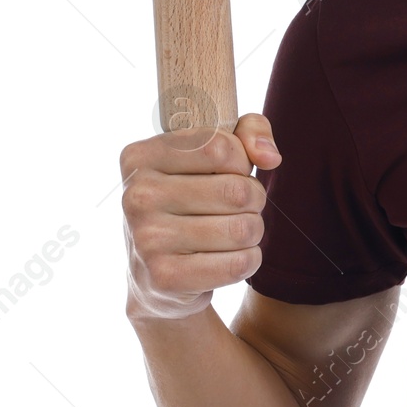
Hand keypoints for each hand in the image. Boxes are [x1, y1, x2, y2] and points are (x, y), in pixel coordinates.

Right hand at [121, 112, 281, 322]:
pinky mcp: (164, 277)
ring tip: (231, 232)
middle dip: (254, 199)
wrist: (156, 274)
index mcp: (141, 157)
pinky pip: (239, 264)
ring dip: (253, 231)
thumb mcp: (218, 151)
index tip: (230, 172)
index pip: (220, 147)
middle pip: (237, 190)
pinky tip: (226, 258)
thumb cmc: (194, 198)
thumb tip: (269, 156)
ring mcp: (146, 238)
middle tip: (237, 207)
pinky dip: (248, 260)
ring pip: (244, 228)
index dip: (241, 161)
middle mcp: (137, 196)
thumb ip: (250, 130)